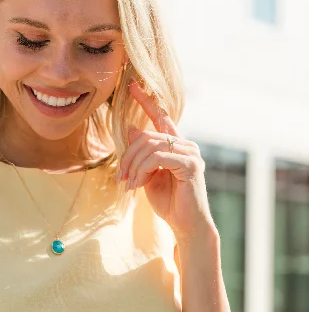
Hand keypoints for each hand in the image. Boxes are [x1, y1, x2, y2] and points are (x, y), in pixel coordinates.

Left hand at [117, 81, 215, 240]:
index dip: (147, 101)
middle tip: (120, 178)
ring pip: (150, 146)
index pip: (161, 117)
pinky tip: (138, 185)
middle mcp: (185, 145)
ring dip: (133, 166)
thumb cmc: (168, 203)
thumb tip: (132, 130)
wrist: (186, 225)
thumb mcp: (148, 176)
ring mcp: (190, 153)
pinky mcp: (190, 164)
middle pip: (146, 136)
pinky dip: (142, 171)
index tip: (132, 86)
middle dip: (127, 157)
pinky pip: (158, 158)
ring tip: (129, 186)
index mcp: (176, 146)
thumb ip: (141, 155)